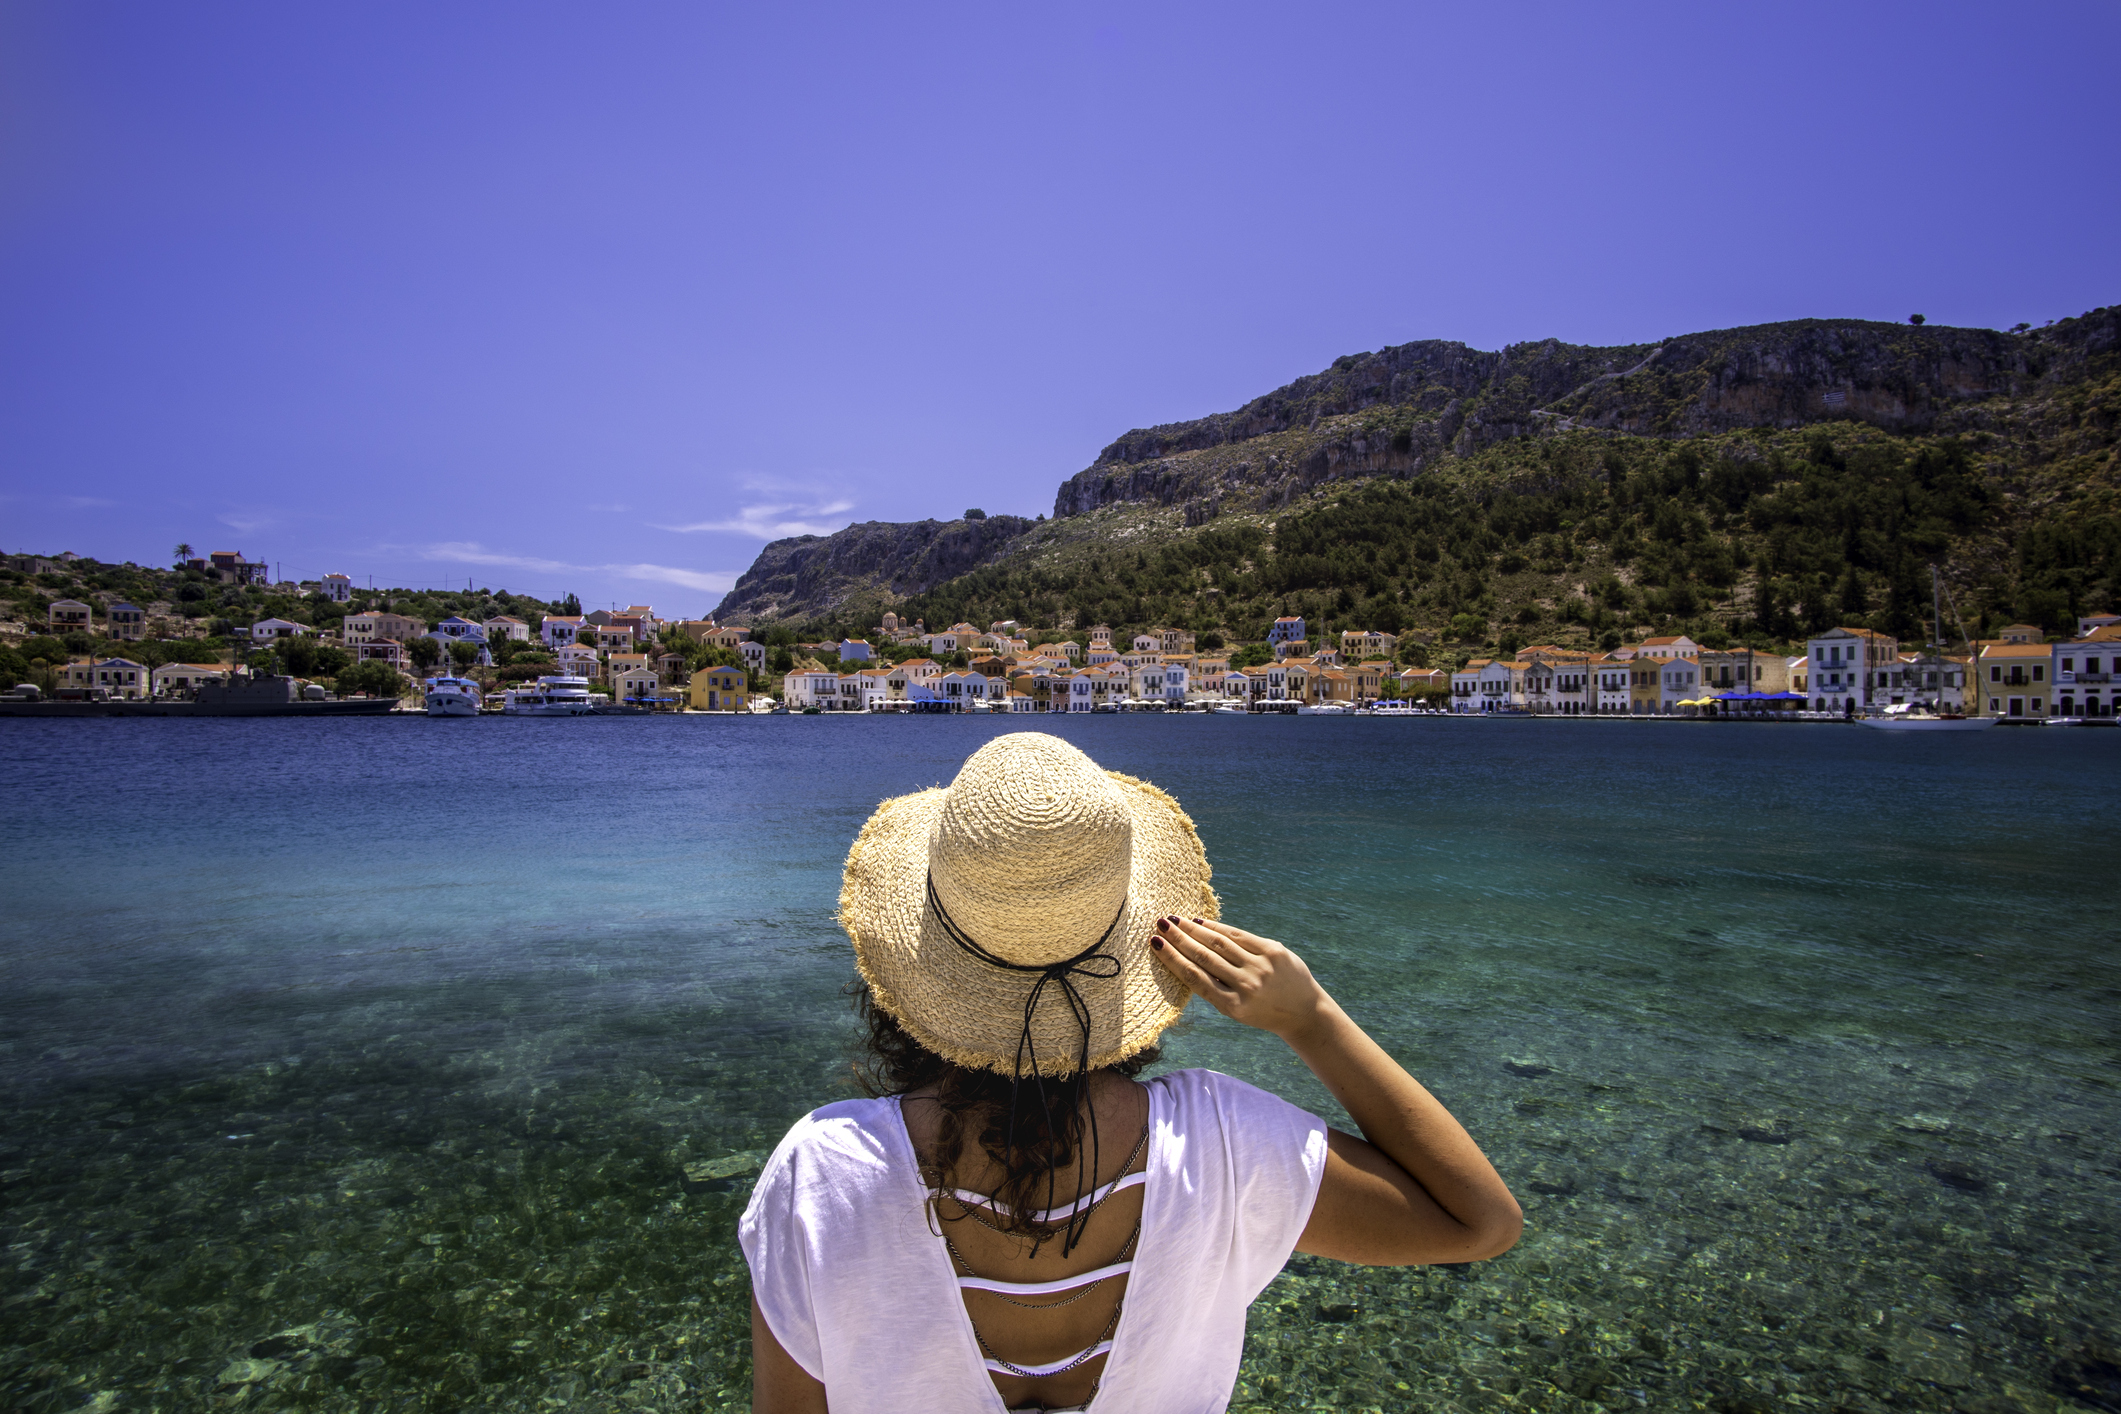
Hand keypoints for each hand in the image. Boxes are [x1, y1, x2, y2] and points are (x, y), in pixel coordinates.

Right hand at [1150, 917, 1332, 1039]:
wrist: (1303, 1012)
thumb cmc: (1262, 1012)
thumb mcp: (1235, 1010)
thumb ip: (1214, 987)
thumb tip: (1184, 957)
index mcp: (1232, 1006)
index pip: (1195, 977)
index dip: (1172, 959)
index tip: (1155, 944)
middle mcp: (1246, 986)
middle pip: (1204, 957)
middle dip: (1179, 939)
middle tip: (1160, 925)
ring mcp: (1261, 967)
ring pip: (1220, 943)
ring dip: (1194, 929)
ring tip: (1175, 920)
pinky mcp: (1274, 951)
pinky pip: (1240, 936)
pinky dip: (1218, 928)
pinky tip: (1201, 921)